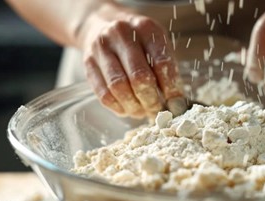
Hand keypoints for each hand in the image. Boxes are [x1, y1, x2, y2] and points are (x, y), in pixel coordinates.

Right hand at [77, 2, 184, 117]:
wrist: (100, 24)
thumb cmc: (136, 39)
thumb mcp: (155, 43)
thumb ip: (166, 68)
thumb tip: (176, 101)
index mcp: (145, 28)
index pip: (162, 62)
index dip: (170, 87)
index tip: (175, 102)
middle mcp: (121, 34)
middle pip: (139, 77)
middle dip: (151, 100)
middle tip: (158, 111)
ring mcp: (101, 48)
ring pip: (119, 87)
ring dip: (134, 106)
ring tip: (143, 112)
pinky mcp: (88, 63)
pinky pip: (103, 94)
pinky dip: (118, 107)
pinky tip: (127, 109)